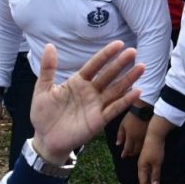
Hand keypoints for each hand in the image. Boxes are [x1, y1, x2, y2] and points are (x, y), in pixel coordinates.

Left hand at [30, 41, 143, 163]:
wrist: (44, 139)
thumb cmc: (43, 114)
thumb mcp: (43, 89)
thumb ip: (48, 69)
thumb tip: (50, 46)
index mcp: (78, 82)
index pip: (94, 65)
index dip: (106, 55)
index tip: (119, 44)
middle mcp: (90, 92)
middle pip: (108, 75)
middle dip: (120, 64)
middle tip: (133, 52)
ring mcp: (96, 105)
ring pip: (115, 90)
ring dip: (128, 79)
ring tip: (141, 67)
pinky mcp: (99, 120)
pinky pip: (114, 109)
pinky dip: (126, 101)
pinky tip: (136, 92)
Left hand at [116, 109, 148, 158]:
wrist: (144, 109)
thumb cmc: (132, 115)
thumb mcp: (123, 124)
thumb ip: (120, 135)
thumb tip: (118, 144)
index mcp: (130, 136)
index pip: (127, 149)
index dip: (125, 154)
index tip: (123, 156)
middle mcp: (138, 139)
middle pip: (135, 151)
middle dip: (131, 153)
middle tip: (128, 154)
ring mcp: (145, 137)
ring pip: (142, 149)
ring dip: (137, 151)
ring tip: (134, 152)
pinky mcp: (151, 134)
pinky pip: (146, 144)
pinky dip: (143, 147)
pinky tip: (141, 146)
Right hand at [137, 126, 166, 183]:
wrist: (155, 135)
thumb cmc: (156, 149)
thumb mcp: (157, 163)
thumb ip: (155, 175)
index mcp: (142, 167)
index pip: (143, 182)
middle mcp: (141, 166)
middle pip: (144, 180)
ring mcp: (144, 162)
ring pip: (146, 176)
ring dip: (151, 183)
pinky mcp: (148, 159)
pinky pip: (148, 171)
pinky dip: (152, 177)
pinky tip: (156, 179)